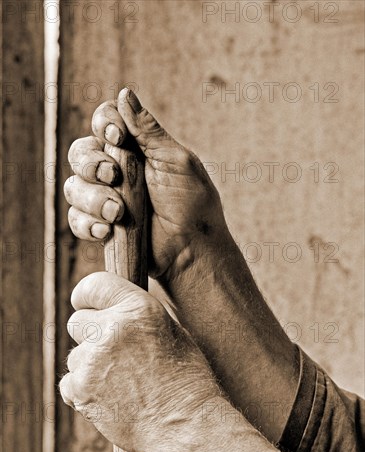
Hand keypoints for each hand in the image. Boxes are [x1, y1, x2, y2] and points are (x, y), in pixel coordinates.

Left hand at [59, 272, 218, 451]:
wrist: (186, 426)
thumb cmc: (186, 380)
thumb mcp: (172, 332)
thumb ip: (136, 315)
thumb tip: (109, 307)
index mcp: (140, 309)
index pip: (93, 285)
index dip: (87, 295)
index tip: (86, 303)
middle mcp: (113, 329)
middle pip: (77, 321)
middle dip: (90, 333)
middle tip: (113, 352)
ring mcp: (93, 361)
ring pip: (75, 355)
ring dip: (90, 365)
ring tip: (122, 382)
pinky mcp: (81, 390)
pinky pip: (69, 382)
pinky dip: (84, 390)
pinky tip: (111, 398)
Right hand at [64, 88, 228, 278]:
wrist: (193, 251)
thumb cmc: (193, 205)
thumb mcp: (176, 161)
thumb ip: (149, 131)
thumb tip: (125, 93)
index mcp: (136, 149)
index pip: (106, 123)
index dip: (105, 125)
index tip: (118, 137)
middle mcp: (117, 171)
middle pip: (80, 153)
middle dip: (92, 164)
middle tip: (114, 177)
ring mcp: (106, 199)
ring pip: (74, 187)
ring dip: (93, 198)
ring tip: (119, 213)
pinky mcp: (101, 227)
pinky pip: (76, 220)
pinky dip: (87, 223)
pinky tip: (107, 230)